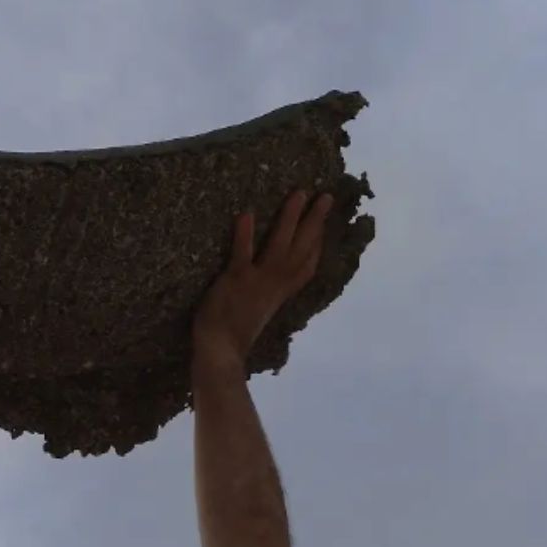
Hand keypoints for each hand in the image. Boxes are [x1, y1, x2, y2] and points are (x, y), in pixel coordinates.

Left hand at [192, 189, 334, 373]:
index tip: (325, 222)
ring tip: (299, 194)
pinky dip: (246, 235)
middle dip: (315, 221)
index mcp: (281, 293)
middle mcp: (276, 284)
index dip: (317, 243)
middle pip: (302, 249)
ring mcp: (258, 281)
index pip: (306, 265)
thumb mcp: (259, 312)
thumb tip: (271, 282)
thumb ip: (267, 295)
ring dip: (290, 218)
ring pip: (281, 245)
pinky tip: (248, 213)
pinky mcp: (236, 280)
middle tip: (325, 195)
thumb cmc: (235, 335)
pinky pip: (243, 254)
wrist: (221, 353)